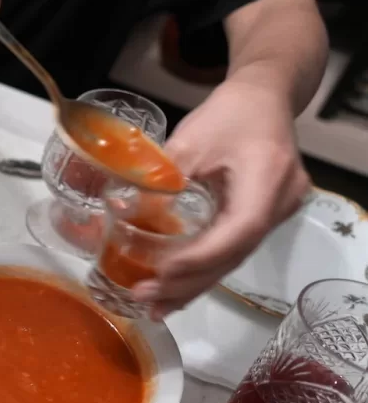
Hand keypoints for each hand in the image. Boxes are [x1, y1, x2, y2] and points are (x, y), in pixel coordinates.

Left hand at [133, 77, 311, 317]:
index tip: (162, 272)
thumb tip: (122, 210)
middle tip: (148, 301)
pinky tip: (178, 288)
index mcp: (267, 179)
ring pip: (234, 257)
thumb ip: (161, 175)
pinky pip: (233, 248)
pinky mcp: (264, 215)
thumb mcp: (190, 137)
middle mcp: (280, 202)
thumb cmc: (230, 111)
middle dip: (190, 282)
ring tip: (157, 307)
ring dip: (194, 283)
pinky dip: (204, 268)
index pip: (237, 232)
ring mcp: (277, 212)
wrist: (266, 95)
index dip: (200, 257)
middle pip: (234, 254)